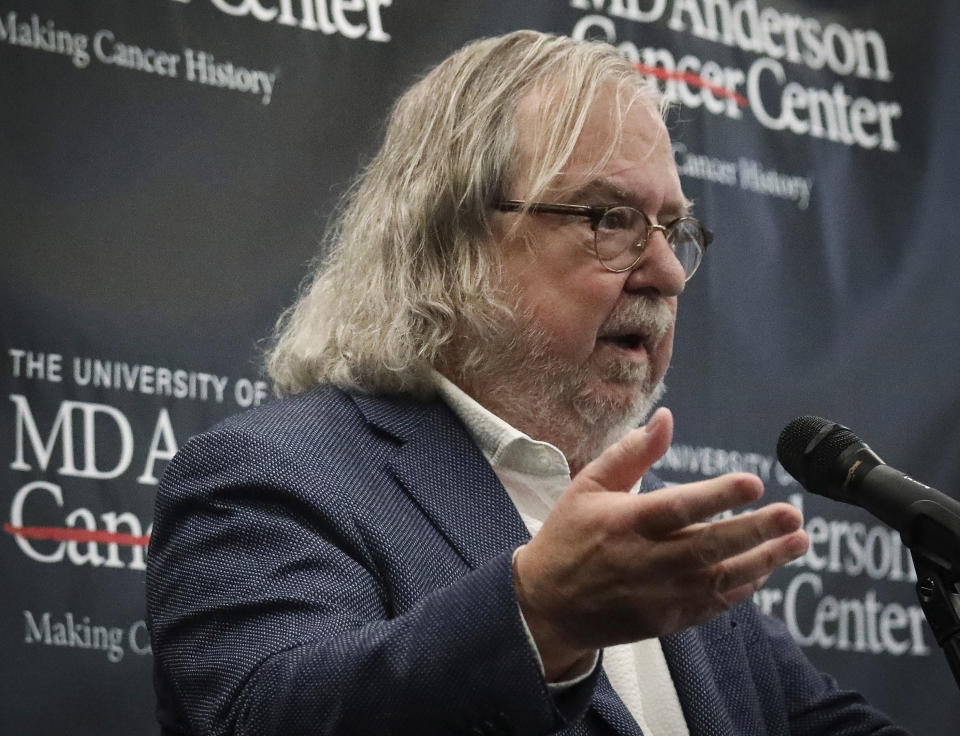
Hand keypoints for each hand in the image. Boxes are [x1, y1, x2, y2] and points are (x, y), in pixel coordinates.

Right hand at [513, 408, 809, 680]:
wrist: (548, 606)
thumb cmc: (569, 537)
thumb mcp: (588, 486)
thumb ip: (631, 453)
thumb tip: (666, 418)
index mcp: (625, 523)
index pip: (678, 508)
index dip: (717, 496)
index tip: (753, 483)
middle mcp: (645, 561)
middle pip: (709, 546)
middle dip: (756, 531)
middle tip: (793, 515)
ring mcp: (658, 595)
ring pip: (720, 578)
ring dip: (764, 560)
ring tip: (798, 541)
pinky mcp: (666, 620)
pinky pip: (713, 605)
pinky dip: (742, 589)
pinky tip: (766, 570)